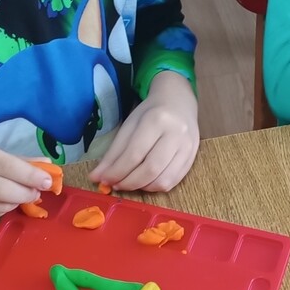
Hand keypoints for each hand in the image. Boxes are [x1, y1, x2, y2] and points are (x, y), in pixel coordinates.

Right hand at [0, 140, 55, 225]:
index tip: (48, 180)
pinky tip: (4, 204)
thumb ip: (12, 158)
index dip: (29, 174)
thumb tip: (46, 164)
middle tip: (38, 192)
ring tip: (22, 196)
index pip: (4, 165)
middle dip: (25, 192)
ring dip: (14, 202)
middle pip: (0, 190)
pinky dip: (0, 211)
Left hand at [90, 73, 198, 192]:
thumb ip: (114, 153)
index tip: (103, 180)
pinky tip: (145, 182)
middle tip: (115, 185)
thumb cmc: (150, 113)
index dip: (117, 171)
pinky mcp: (193, 157)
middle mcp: (176, 134)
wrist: (179, 102)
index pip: (134, 154)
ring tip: (129, 183)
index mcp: (156, 120)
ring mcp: (188, 147)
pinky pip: (173, 181)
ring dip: (142, 187)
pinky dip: (155, 187)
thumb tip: (96, 177)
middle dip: (129, 182)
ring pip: (164, 180)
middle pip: (150, 169)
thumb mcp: (129, 126)